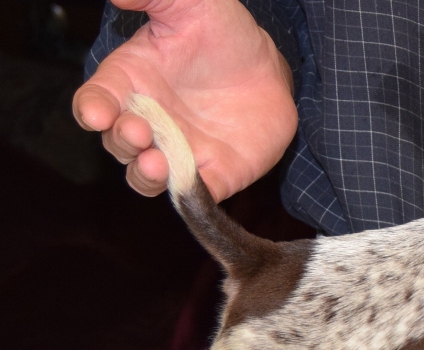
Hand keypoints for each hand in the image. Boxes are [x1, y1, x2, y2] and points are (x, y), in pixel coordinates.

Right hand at [73, 0, 296, 201]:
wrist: (268, 66)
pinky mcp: (214, 173)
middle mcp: (148, 122)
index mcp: (130, 82)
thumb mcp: (189, 3)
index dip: (92, 110)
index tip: (96, 114)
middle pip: (119, 144)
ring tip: (157, 164)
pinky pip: (197, 192)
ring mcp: (179, 151)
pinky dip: (190, 194)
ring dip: (147, 175)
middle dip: (123, 142)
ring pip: (148, 176)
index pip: (96, 101)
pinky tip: (192, 188)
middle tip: (138, 132)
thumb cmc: (220, 32)